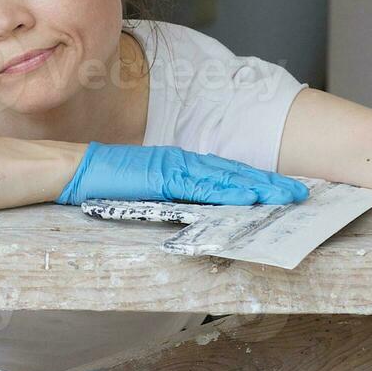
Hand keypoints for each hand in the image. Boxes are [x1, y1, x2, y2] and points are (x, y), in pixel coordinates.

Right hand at [56, 142, 309, 205]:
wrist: (71, 169)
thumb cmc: (99, 181)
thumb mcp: (140, 188)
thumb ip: (166, 194)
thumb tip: (190, 210)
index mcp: (175, 163)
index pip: (223, 172)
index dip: (254, 179)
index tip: (279, 189)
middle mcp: (179, 160)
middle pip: (233, 172)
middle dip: (268, 183)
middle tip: (300, 194)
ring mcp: (172, 167)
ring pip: (225, 178)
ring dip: (258, 187)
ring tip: (286, 197)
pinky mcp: (162, 177)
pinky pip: (201, 187)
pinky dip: (228, 192)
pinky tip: (249, 199)